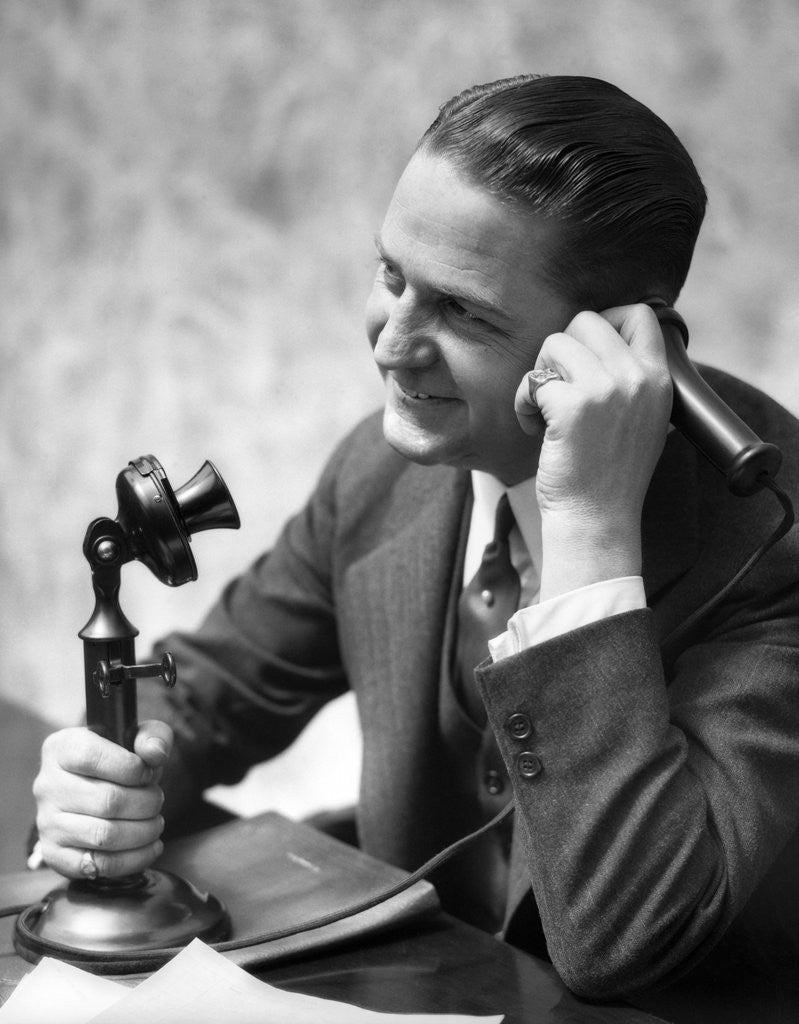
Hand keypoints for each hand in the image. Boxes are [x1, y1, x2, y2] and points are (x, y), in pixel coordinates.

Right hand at [33, 721, 173, 878]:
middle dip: (146, 803)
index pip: (93, 757)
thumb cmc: (119, 757)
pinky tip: (149, 846)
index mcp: (62, 748)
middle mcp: (48, 785)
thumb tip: (154, 753)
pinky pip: (98, 866)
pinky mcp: (55, 854)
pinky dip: (133, 860)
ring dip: (143, 832)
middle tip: (157, 800)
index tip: (149, 773)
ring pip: (104, 836)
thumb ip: (153, 737)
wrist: (95, 786)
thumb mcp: (138, 736)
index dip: (132, 768)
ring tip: (155, 823)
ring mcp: (47, 822)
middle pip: (107, 801)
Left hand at [514, 304, 671, 597]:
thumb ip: (631, 378)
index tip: (585, 355)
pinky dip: (523, 402)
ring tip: (544, 411)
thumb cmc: (608, 474)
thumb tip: (602, 339)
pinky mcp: (572, 406)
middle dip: (562, 349)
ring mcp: (606, 389)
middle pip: (588, 320)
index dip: (606, 322)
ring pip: (556, 341)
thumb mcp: (642, 419)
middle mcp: (637, 378)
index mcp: (659, 380)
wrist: (597, 519)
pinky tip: (533, 428)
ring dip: (540, 374)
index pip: (640, 314)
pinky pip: (534, 379)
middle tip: (558, 387)